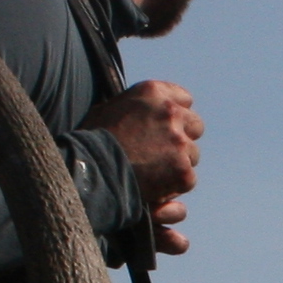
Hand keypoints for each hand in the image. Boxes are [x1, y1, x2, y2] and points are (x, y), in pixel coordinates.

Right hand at [82, 79, 200, 253]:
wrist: (87, 173)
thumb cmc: (89, 143)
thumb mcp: (107, 110)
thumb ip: (134, 108)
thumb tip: (144, 115)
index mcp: (152, 93)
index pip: (183, 99)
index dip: (175, 116)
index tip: (165, 128)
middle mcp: (170, 113)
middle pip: (195, 126)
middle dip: (181, 140)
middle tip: (159, 155)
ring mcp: (179, 142)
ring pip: (192, 155)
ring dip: (176, 165)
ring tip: (149, 174)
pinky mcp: (183, 171)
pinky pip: (187, 180)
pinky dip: (172, 187)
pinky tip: (152, 189)